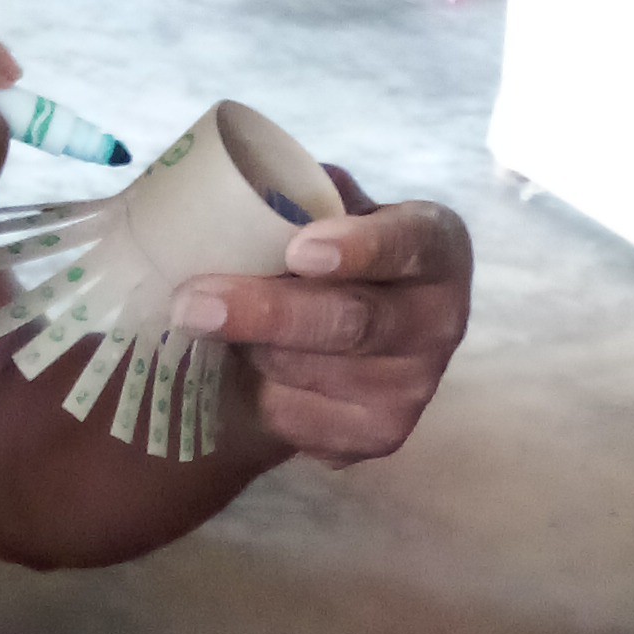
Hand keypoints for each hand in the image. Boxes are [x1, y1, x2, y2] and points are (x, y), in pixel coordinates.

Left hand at [170, 171, 471, 466]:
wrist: (332, 339)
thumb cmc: (323, 256)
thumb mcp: (321, 211)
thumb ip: (297, 199)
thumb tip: (235, 198)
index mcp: (435, 245)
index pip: (408, 244)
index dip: (358, 248)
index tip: (298, 250)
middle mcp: (441, 318)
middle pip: (351, 321)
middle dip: (266, 311)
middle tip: (192, 303)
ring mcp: (416, 386)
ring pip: (309, 370)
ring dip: (250, 348)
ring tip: (215, 322)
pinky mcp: (382, 435)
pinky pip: (298, 417)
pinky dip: (257, 391)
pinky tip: (247, 368)